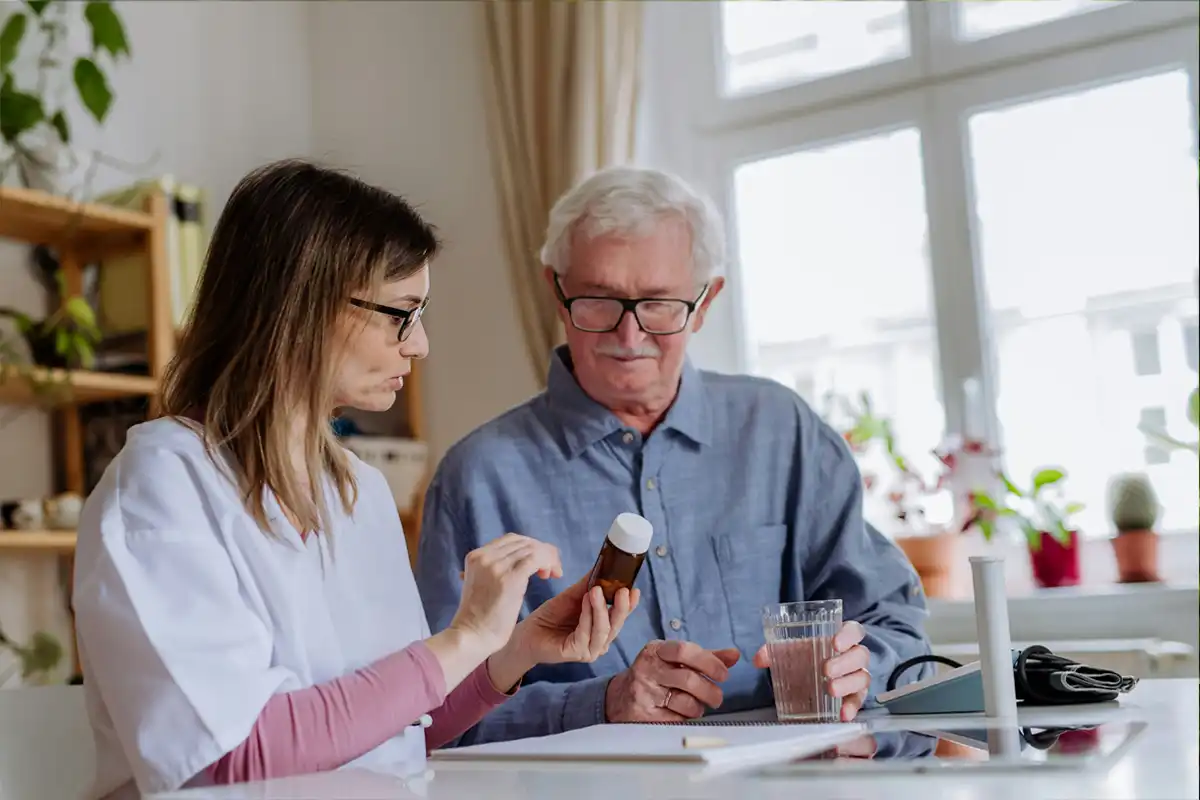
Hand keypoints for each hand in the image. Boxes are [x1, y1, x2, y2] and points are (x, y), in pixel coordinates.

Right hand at [448, 533, 562, 654]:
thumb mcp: (481, 586)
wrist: (471, 637)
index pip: (511, 540)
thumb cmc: (478, 619)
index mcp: (476, 556)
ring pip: (533, 548)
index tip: (540, 565)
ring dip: (548, 558)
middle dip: (542, 552)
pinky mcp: (509, 578)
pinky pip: (537, 558)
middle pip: (524, 542)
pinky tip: (552, 575)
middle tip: (551, 571)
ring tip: (553, 574)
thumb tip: (513, 564)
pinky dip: (549, 562)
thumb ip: (492, 571)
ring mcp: (496, 565)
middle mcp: (485, 556)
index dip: (531, 547)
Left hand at [511, 577, 640, 665]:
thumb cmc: (552, 616)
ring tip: (596, 590)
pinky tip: (585, 601)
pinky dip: (587, 616)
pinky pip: (586, 634)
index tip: (634, 589)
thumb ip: (589, 585)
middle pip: (616, 624)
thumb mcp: (573, 596)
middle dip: (620, 607)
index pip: (621, 616)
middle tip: (621, 589)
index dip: (630, 604)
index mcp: (604, 628)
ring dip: (600, 609)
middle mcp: (601, 641)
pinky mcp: (577, 653)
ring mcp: (590, 650)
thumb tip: (603, 565)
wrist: (529, 632)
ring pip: (603, 630)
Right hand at [605, 640, 740, 722]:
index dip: (709, 662)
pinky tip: (680, 713)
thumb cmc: (655, 676)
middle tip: (717, 697)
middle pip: (689, 679)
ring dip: (698, 708)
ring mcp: (644, 692)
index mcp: (656, 651)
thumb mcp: (675, 660)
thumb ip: (706, 657)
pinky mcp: (643, 715)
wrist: (619, 698)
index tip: (723, 674)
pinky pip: (676, 720)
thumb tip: (734, 655)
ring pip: (685, 703)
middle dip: (710, 691)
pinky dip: (685, 718)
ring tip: (695, 706)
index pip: (685, 650)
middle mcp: (647, 669)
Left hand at [753, 620, 870, 720]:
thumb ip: (775, 650)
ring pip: (862, 677)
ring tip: (830, 689)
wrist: (811, 675)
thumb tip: (759, 659)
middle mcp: (854, 656)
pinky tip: (843, 714)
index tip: (835, 643)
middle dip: (845, 662)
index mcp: (841, 637)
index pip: (854, 631)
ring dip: (847, 684)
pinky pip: (858, 701)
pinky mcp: (856, 696)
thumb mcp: (792, 650)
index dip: (848, 635)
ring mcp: (857, 676)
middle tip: (826, 670)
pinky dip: (852, 708)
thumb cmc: (807, 656)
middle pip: (860, 655)